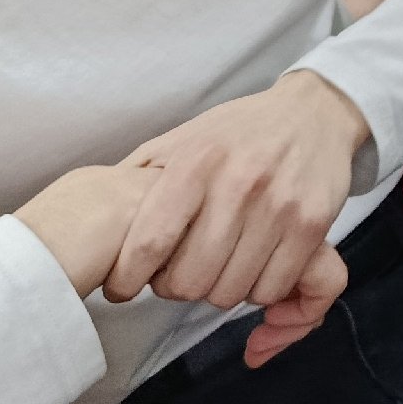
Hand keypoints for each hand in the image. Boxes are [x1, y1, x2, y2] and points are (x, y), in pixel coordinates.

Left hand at [20, 163, 347, 368]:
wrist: (314, 112)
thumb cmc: (237, 132)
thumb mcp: (181, 138)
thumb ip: (138, 176)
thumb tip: (88, 216)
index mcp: (195, 161)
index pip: (149, 244)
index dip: (128, 279)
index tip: (124, 287)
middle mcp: (239, 182)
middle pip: (189, 280)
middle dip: (176, 287)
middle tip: (178, 273)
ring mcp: (280, 204)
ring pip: (230, 291)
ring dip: (218, 289)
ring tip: (216, 266)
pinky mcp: (314, 222)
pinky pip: (273, 287)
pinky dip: (258, 289)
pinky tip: (252, 264)